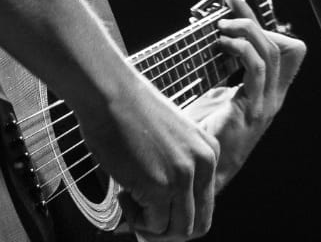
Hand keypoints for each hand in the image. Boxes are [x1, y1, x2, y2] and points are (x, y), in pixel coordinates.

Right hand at [72, 74, 219, 240]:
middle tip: (144, 220)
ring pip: (178, 232)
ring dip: (152, 228)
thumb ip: (176, 171)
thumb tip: (165, 214)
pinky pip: (153, 226)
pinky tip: (123, 193)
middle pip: (198, 225)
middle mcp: (203, 164)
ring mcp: (183, 176)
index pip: (205, 205)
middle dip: (170, 233)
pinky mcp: (160, 186)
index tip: (154, 210)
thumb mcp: (169, 141)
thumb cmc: (128, 112)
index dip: (177, 216)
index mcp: (210, 151)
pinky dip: (136, 221)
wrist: (109, 93)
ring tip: (131, 202)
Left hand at [183, 0, 306, 189]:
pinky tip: (223, 45)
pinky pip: (256, 68)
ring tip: (222, 26)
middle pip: (281, 45)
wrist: (200, 172)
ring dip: (246, 30)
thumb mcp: (218, 96)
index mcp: (269, 92)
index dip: (266, 26)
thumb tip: (214, 39)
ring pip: (270, 52)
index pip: (288, 50)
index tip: (238, 8)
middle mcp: (273, 97)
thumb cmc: (204, 135)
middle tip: (229, 3)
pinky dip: (241, 49)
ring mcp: (265, 105)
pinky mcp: (251, 111)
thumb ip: (224, 72)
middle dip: (253, 18)